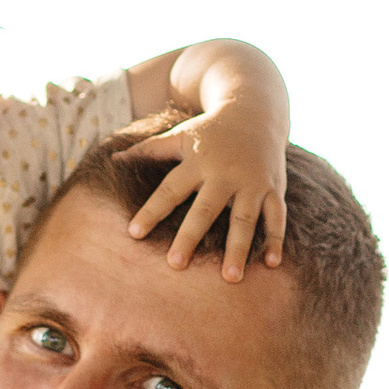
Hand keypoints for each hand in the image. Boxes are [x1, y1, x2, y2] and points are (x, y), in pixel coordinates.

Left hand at [125, 100, 289, 277]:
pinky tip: (272, 265)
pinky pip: (276, 217)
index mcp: (197, 162)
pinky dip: (276, 240)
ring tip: (230, 278)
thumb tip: (112, 160)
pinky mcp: (273, 188)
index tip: (134, 233)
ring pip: (245, 218)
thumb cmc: (211, 130)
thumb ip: (148, 150)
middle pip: (205, 209)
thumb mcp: (180, 135)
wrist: (256, 110)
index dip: (151, 210)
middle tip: (175, 265)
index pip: (170, 189)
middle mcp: (224, 174)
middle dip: (190, 236)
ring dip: (239, 248)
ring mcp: (251, 182)